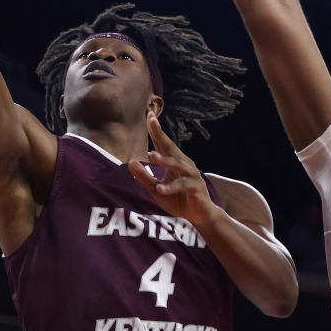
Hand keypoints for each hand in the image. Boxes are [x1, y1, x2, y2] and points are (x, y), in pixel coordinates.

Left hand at [129, 111, 221, 227]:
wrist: (199, 215)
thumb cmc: (178, 199)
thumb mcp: (156, 189)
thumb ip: (145, 177)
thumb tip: (131, 162)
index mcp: (174, 162)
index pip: (163, 143)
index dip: (156, 130)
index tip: (149, 115)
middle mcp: (184, 164)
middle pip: (171, 147)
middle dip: (161, 134)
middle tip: (152, 121)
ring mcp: (191, 175)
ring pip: (178, 165)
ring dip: (165, 160)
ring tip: (152, 155)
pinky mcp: (196, 188)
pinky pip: (182, 186)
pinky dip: (171, 187)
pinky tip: (161, 189)